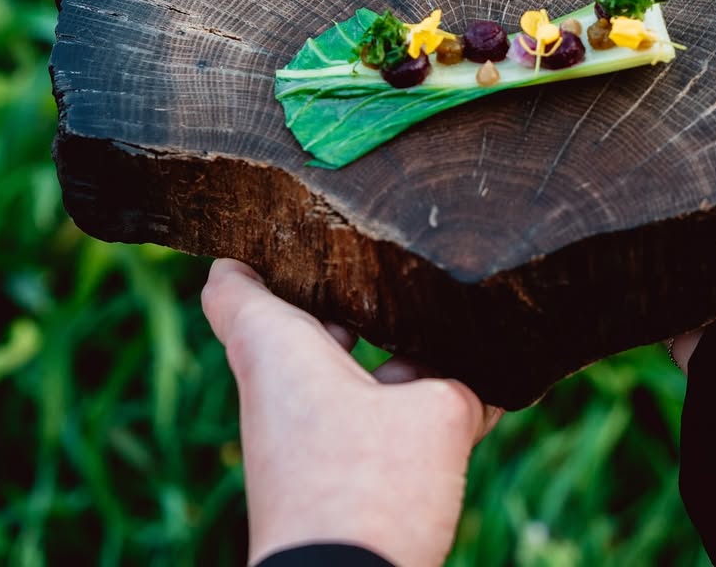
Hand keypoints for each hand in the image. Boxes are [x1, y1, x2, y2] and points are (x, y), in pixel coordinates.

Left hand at [201, 258, 500, 566]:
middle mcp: (285, 391)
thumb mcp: (437, 415)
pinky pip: (375, 418)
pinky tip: (481, 392)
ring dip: (392, 351)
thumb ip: (460, 385)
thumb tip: (481, 381)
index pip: (234, 288)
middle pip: (303, 321)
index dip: (250, 252)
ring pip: (347, 370)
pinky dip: (414, 403)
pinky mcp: (334, 476)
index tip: (278, 228)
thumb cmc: (370, 488)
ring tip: (452, 321)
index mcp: (282, 355)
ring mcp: (309, 437)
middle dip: (346, 292)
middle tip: (394, 258)